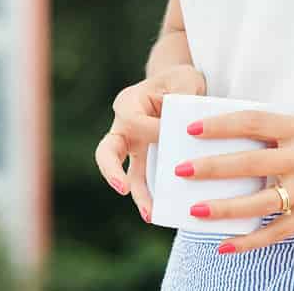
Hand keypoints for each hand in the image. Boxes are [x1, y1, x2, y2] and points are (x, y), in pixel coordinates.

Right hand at [93, 65, 207, 221]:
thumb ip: (184, 97)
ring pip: (126, 174)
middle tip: (122, 188)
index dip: (154, 129)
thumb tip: (184, 128)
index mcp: (128, 103)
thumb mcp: (186, 80)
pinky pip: (144, 180)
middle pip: (107, 151)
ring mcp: (133, 147)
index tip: (178, 131)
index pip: (134, 121)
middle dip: (111, 171)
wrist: (182, 87)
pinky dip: (151, 196)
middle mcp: (124, 127)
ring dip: (138, 195)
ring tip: (151, 214)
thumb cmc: (182, 80)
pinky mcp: (145, 160)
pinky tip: (163, 212)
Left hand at [177, 108, 293, 253]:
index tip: (193, 128)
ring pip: (258, 200)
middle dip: (212, 167)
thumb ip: (279, 136)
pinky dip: (249, 241)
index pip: (252, 121)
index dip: (221, 123)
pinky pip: (276, 231)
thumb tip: (235, 143)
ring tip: (195, 211)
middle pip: (248, 160)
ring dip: (223, 208)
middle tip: (181, 170)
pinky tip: (226, 246)